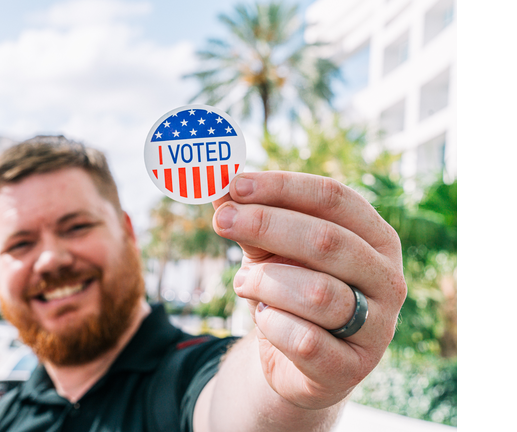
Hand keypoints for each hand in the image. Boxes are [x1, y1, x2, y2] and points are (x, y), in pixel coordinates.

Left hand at [212, 171, 406, 408]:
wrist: (297, 362)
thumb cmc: (290, 291)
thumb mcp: (272, 251)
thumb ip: (252, 220)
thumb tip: (217, 185)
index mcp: (376, 238)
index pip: (334, 198)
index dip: (283, 187)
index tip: (235, 185)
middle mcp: (387, 279)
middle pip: (327, 240)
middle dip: (266, 225)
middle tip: (221, 221)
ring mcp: (377, 327)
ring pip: (317, 293)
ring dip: (266, 283)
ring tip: (244, 284)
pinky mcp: (352, 368)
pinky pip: (305, 340)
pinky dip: (272, 325)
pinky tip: (264, 319)